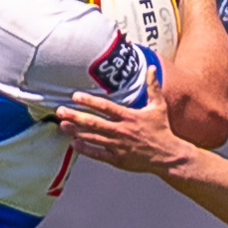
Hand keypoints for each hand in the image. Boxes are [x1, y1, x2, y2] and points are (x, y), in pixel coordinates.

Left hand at [56, 66, 191, 174]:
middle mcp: (121, 131)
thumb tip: (150, 67)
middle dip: (75, 116)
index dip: (89, 101)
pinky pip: (98, 154)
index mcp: (129, 117)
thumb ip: (152, 86)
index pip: (106, 107)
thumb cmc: (162, 129)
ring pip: (93, 137)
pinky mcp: (117, 159)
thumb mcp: (159, 106)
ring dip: (76, 131)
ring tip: (62, 125)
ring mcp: (118, 146)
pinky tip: (74, 144)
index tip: (75, 96)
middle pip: (94, 122)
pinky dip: (86, 149)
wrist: (167, 156)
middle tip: (60, 111)